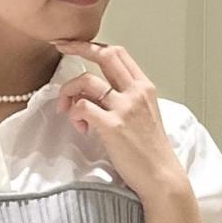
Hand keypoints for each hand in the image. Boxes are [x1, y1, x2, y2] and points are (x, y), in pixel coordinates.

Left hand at [52, 39, 182, 198]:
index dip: (94, 45)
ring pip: (86, 81)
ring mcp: (125, 108)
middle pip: (105, 55)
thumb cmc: (151, 153)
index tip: (75, 45)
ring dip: (69, 92)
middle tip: (60, 49)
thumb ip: (125, 100)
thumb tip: (94, 95)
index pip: (119, 53)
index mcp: (144, 88)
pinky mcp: (112, 126)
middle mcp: (136, 92)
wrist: (161, 177)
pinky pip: (82, 107)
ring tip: (68, 111)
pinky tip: (80, 127)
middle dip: (77, 48)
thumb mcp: (144, 116)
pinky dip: (74, 114)